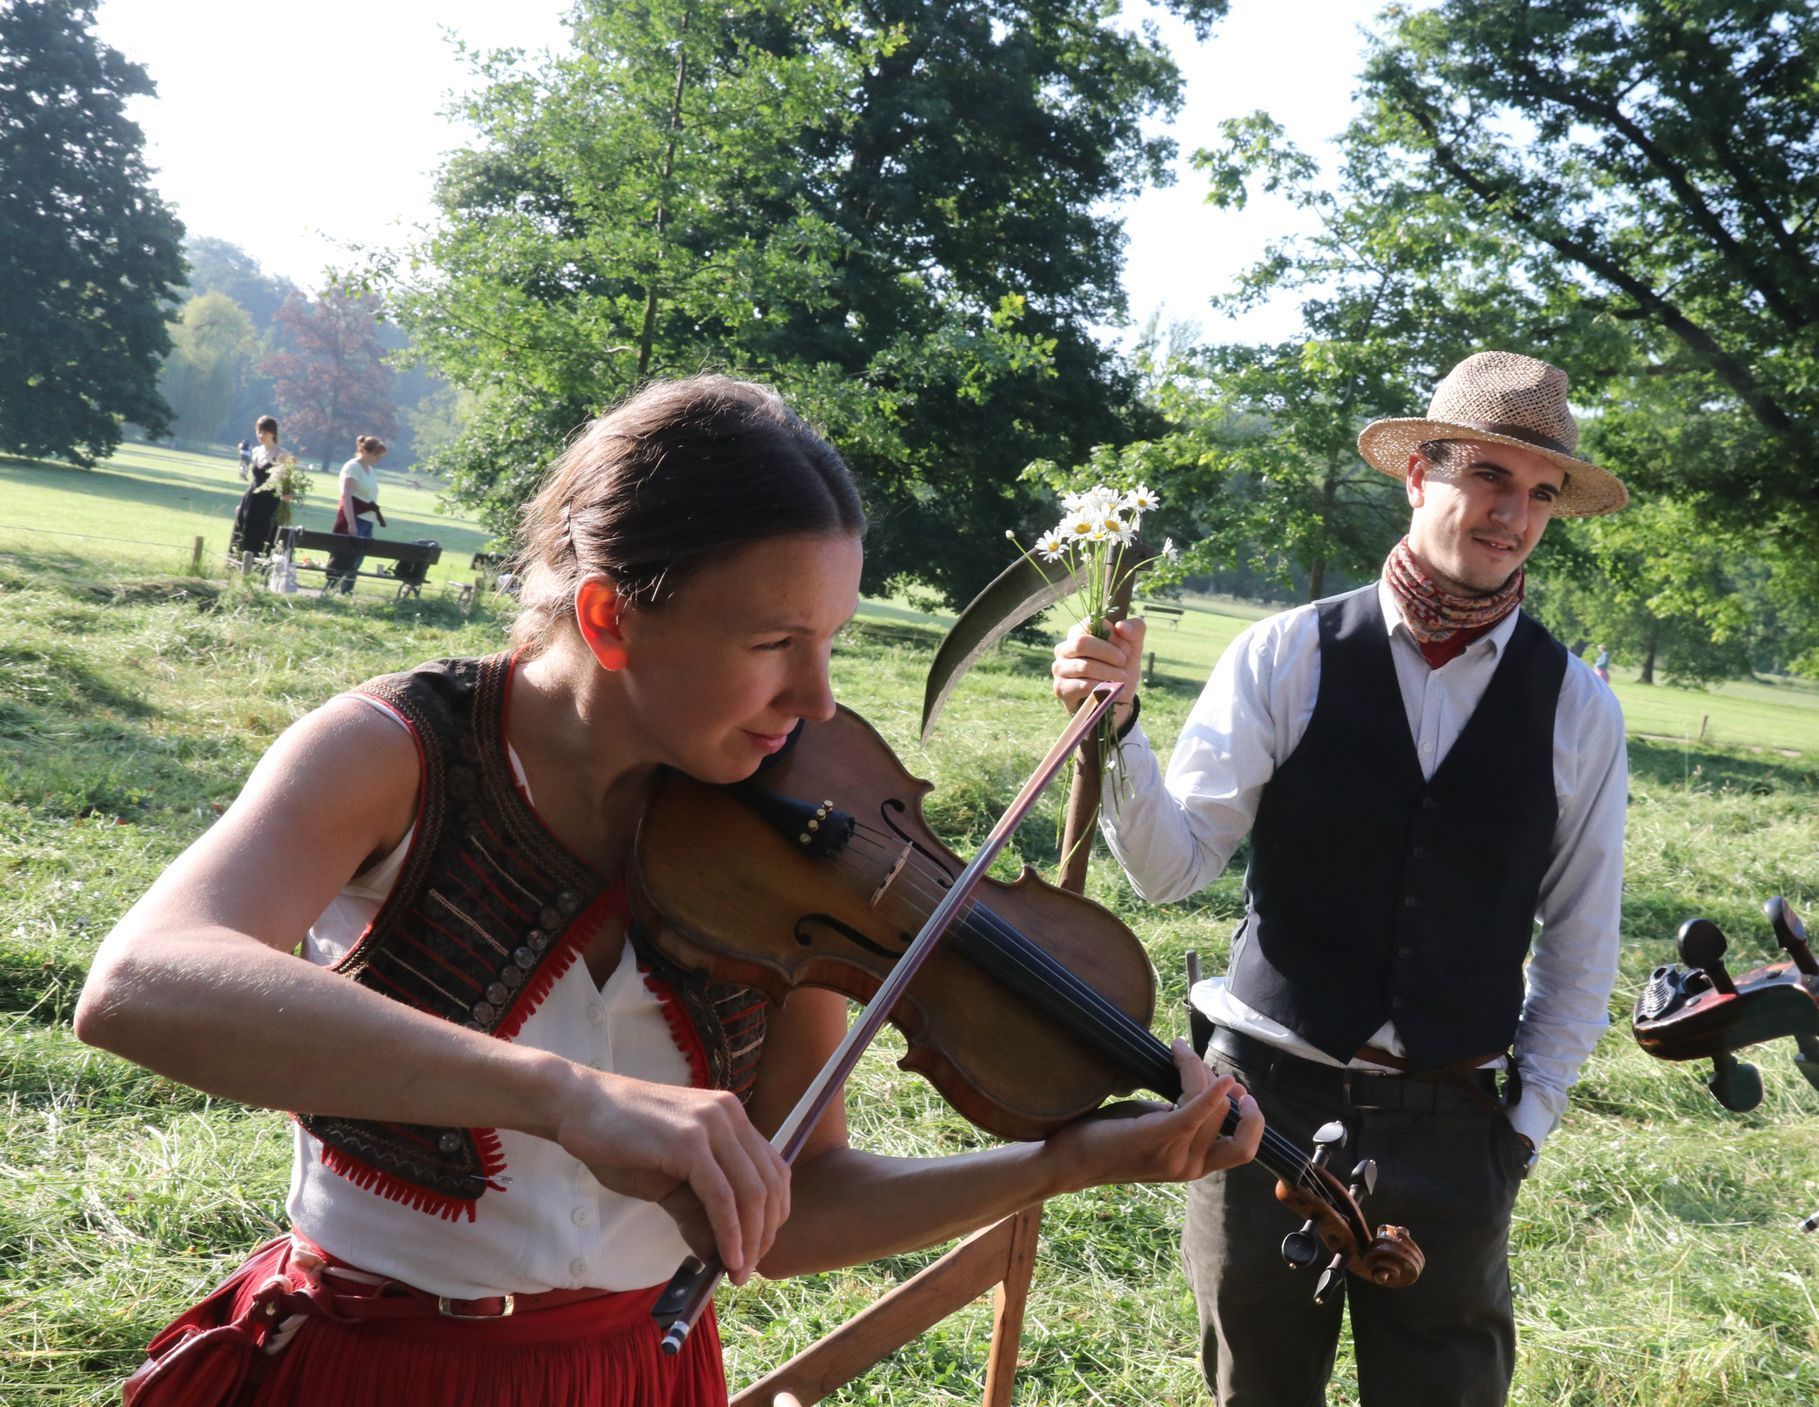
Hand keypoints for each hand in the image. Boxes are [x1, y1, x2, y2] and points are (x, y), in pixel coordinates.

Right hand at [550, 1069, 790, 1284]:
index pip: (773, 1171)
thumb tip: (720, 1255)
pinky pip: (721, 1196)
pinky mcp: (689, 1141)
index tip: (758, 1251)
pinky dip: (729, 1233)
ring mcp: (711, 1124)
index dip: (773, 1217)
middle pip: (769, 1184)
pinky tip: (725, 1258)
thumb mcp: (668, 1180)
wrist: (580, 1107)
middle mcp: (729, 1115)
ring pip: (751, 1192)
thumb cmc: (621, 1142)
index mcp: (731, 1118)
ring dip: (750, 1240)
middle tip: (748, 1271)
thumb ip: (698, 1211)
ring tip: (738, 1272)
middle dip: (764, 1235)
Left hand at [1046, 1040, 1263, 1190]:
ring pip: (1212, 1106)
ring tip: (1179, 1052)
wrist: (1070, 1158)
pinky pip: (1194, 1110)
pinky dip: (1209, 1090)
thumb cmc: (1110, 1137)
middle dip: (1214, 1079)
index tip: (1240, 1090)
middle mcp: (1191, 1167)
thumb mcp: (1155, 1127)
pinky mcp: (1156, 1137)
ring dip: (1199, 1070)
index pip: (1242, 1146)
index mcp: (1194, 1167)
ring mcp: (1175, 1156)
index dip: (1253, 1120)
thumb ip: (1182, 1116)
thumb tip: (1204, 1085)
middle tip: (1188, 1058)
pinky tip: (1219, 1077)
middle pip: (1227, 1115)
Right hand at [1051, 617, 1145, 729]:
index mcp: (1079, 633)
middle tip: (1124, 664)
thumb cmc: (1121, 670)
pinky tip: (1110, 690)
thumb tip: (1120, 627)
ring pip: (1084, 666)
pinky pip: (1082, 685)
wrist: (1117, 702)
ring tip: (1122, 679)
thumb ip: (1135, 629)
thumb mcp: (1134, 648)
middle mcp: (1064, 648)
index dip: (1111, 635)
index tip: (1127, 649)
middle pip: (1082, 643)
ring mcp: (1059, 669)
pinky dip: (1101, 688)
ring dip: (1108, 673)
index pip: (1089, 623)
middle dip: (1108, 654)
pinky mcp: (1061, 689)